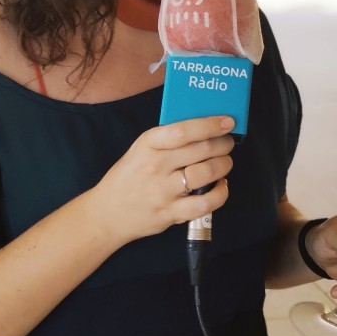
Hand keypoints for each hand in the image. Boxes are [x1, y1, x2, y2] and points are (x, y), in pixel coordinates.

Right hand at [93, 115, 235, 242]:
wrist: (108, 213)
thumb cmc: (129, 177)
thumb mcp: (141, 150)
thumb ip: (168, 140)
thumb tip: (205, 129)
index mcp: (148, 145)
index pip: (184, 130)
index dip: (210, 125)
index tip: (228, 122)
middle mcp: (156, 166)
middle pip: (201, 150)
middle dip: (223, 145)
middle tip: (228, 143)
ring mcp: (163, 191)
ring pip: (206, 173)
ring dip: (224, 166)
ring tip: (225, 163)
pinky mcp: (171, 213)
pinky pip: (205, 203)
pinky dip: (221, 193)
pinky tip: (221, 186)